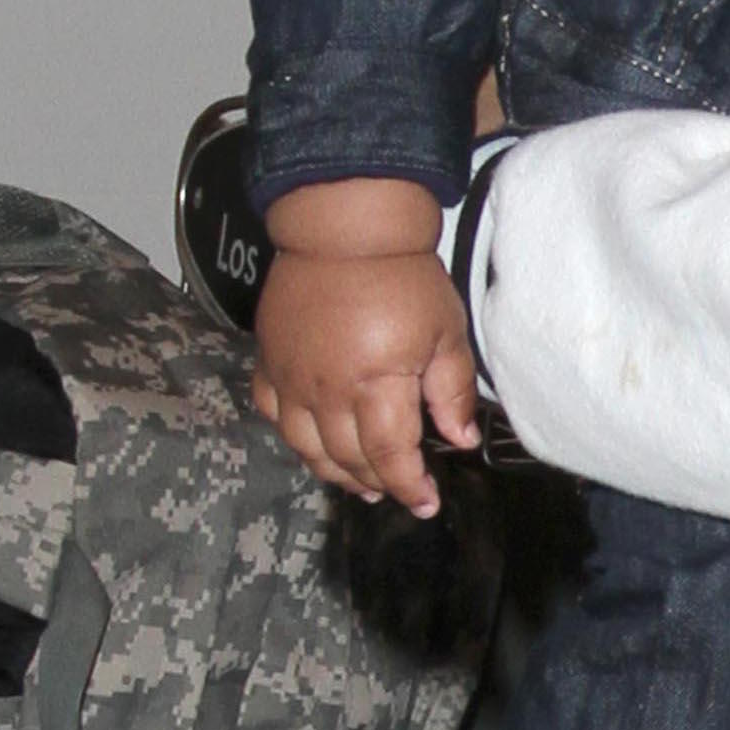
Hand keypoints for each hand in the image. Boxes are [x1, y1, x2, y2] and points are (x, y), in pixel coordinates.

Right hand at [253, 242, 480, 517]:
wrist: (345, 228)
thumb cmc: (402, 276)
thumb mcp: (446, 332)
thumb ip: (451, 392)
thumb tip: (460, 441)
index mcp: (376, 385)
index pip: (391, 456)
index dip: (410, 486)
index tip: (426, 501)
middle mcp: (327, 391)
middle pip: (348, 459)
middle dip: (377, 482)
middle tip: (396, 490)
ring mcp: (292, 378)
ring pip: (306, 447)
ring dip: (334, 471)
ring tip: (359, 480)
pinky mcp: (269, 360)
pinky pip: (272, 413)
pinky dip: (292, 435)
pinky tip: (309, 440)